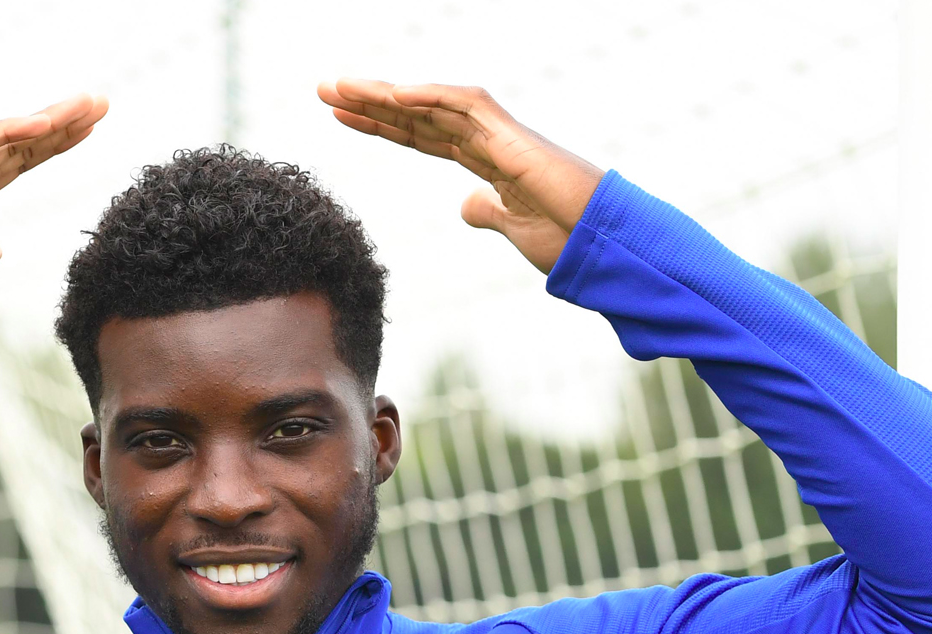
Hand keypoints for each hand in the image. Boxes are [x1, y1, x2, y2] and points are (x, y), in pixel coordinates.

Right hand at [0, 93, 108, 336]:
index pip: (12, 166)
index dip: (48, 148)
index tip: (86, 133)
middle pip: (14, 146)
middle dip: (59, 125)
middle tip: (99, 104)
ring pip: (1, 138)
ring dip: (46, 120)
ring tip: (88, 104)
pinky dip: (8, 132)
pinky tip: (45, 123)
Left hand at [318, 80, 602, 273]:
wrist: (606, 248)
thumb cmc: (571, 239)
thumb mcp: (514, 229)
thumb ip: (489, 211)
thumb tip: (465, 205)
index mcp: (487, 163)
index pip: (423, 136)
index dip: (383, 124)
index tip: (343, 117)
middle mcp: (491, 141)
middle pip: (420, 114)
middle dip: (372, 101)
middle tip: (325, 89)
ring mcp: (503, 136)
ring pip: (435, 104)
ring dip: (387, 94)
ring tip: (342, 88)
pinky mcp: (516, 139)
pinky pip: (469, 106)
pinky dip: (432, 97)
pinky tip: (395, 94)